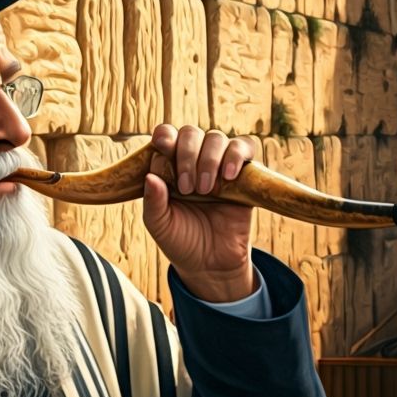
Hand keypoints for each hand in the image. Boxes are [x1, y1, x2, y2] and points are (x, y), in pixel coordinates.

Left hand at [142, 125, 257, 301]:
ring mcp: (218, 165)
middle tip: (187, 188)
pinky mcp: (244, 174)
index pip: (166, 136)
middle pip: (191, 133)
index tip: (163, 146)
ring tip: (206, 190)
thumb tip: (150, 176)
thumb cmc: (180, 240)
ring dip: (209, 159)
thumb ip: (153, 202)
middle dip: (187, 154)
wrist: (211, 263)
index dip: (165, 136)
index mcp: (168, 167)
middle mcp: (193, 161)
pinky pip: (246, 147)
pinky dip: (237, 155)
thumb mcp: (159, 225)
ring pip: (216, 138)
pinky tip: (228, 176)